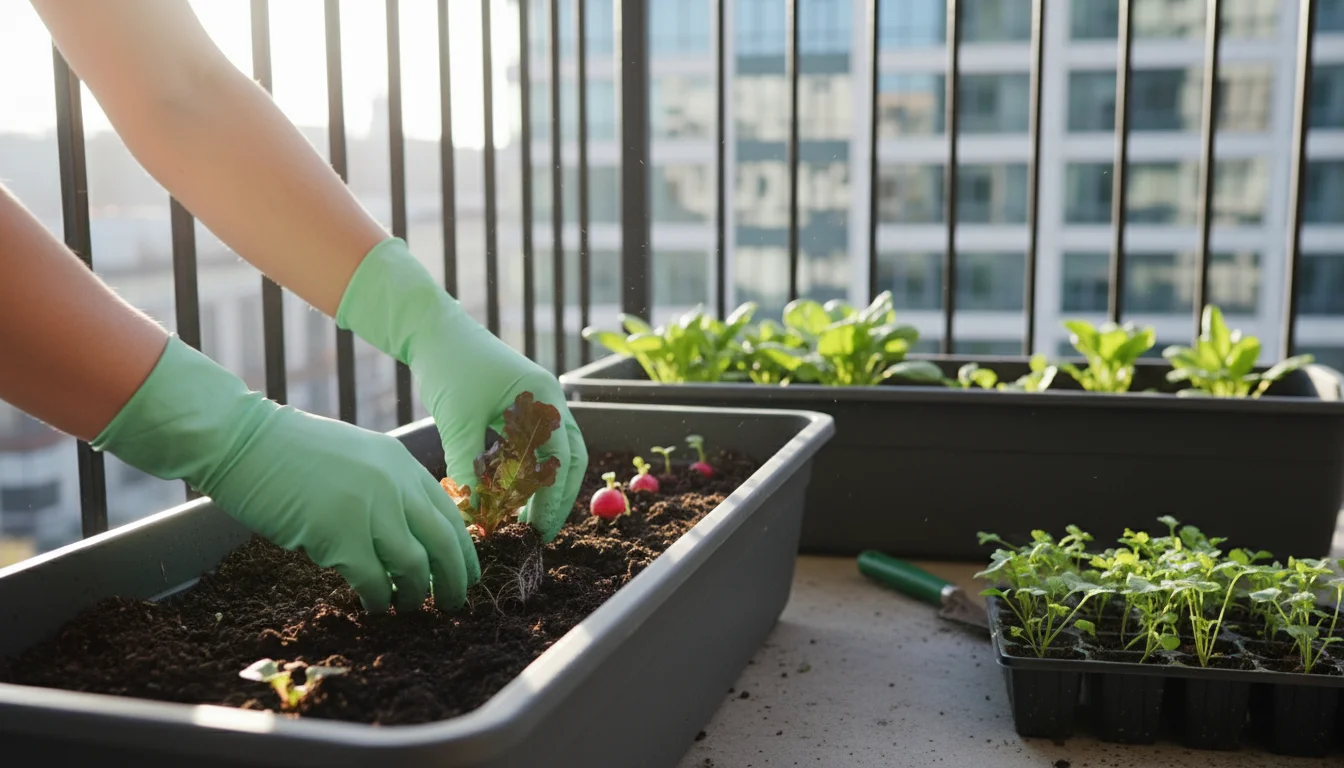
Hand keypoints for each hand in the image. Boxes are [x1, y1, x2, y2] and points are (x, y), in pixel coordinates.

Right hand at [92, 336, 478, 612]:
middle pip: (444, 544)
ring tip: (409, 609)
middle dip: (453, 580)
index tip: (467, 576)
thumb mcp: (359, 457)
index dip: (463, 551)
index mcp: (403, 464)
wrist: (244, 441)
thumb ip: (389, 487)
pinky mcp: (339, 534)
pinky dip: (377, 599)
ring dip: (415, 595)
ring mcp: (370, 508)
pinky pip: (372, 580)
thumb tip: (409, 534)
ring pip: (414, 567)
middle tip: (453, 605)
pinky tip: (373, 606)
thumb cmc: (293, 452)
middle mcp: (395, 484)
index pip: (450, 514)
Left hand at [336, 238, 587, 541]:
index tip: (540, 527)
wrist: (432, 329)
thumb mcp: (458, 419)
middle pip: (568, 457)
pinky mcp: (517, 407)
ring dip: (544, 485)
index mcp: (544, 397)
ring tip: (525, 517)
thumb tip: (473, 512)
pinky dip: (527, 470)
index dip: (555, 497)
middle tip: (539, 531)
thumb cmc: (449, 365)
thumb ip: (468, 464)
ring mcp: (535, 402)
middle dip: (557, 496)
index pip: (563, 457)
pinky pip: (532, 445)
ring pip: (553, 452)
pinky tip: (511, 492)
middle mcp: (547, 400)